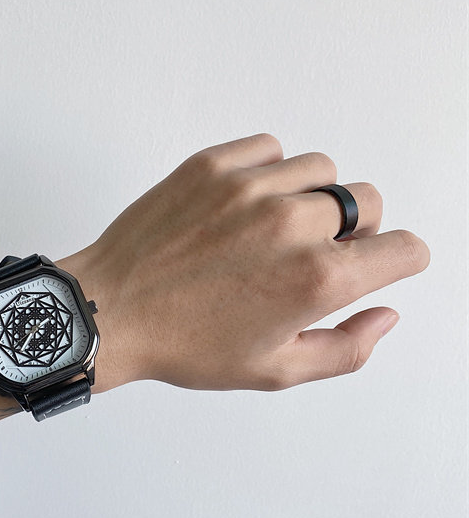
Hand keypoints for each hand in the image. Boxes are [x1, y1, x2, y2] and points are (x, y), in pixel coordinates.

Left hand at [57, 133, 429, 393]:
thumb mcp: (274, 371)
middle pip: (367, 200)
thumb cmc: (185, 346)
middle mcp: (291, 224)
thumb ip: (346, 349)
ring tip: (271, 228)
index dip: (398, 261)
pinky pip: (269, 147)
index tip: (376, 265)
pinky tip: (243, 203)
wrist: (110, 310)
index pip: (406, 249)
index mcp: (315, 279)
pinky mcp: (212, 164)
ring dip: (311, 196)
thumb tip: (387, 314)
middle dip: (354, 230)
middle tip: (311, 253)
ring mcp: (249, 187)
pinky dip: (268, 170)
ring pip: (321, 168)